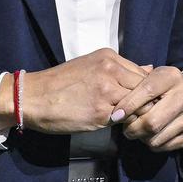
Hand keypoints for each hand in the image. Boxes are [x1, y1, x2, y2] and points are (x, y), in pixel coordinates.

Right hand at [15, 48, 151, 134]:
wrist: (33, 98)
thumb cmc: (61, 84)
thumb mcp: (92, 67)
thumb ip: (120, 70)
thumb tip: (149, 69)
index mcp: (108, 57)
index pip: (143, 74)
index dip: (144, 91)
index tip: (139, 101)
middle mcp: (110, 69)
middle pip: (145, 88)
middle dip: (145, 103)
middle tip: (137, 114)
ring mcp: (107, 90)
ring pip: (140, 104)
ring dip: (136, 114)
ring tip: (127, 120)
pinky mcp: (101, 111)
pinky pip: (125, 118)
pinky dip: (124, 124)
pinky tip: (114, 125)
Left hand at [110, 66, 182, 152]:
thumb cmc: (162, 85)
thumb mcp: (150, 77)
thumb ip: (134, 86)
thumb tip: (117, 108)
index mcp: (172, 76)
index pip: (146, 91)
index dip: (128, 105)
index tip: (116, 115)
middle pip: (152, 122)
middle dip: (133, 129)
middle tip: (126, 129)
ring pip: (156, 138)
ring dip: (141, 138)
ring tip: (138, 131)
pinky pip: (165, 146)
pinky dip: (153, 144)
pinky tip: (152, 135)